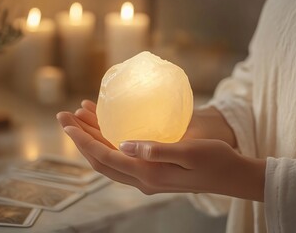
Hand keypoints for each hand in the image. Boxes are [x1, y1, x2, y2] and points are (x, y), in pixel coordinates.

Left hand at [57, 102, 264, 200]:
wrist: (231, 176)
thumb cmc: (215, 160)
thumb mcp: (190, 152)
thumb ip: (157, 149)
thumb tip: (125, 144)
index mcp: (148, 174)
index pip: (106, 157)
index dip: (83, 140)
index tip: (67, 124)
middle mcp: (142, 179)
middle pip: (101, 159)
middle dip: (80, 139)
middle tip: (64, 117)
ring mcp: (146, 177)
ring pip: (109, 158)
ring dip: (92, 139)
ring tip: (79, 117)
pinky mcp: (152, 171)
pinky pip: (122, 157)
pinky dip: (108, 142)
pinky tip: (105, 127)